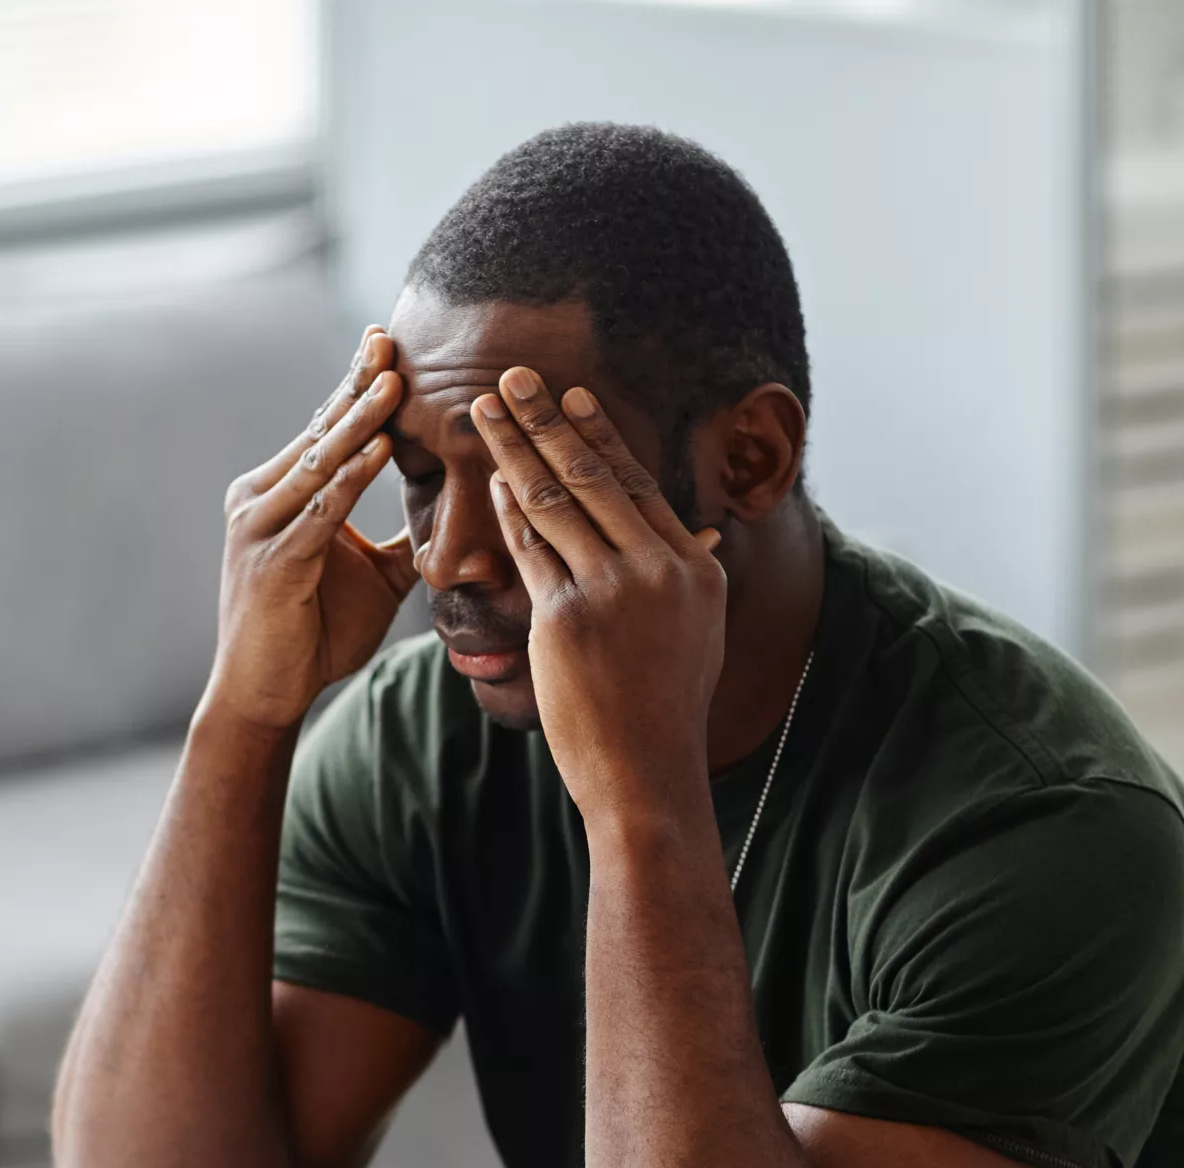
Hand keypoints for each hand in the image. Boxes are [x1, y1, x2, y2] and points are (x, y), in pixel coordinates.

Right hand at [206, 326, 419, 731]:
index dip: (356, 385)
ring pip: (319, 462)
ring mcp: (260, 528)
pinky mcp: (271, 562)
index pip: (324, 427)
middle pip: (319, 430)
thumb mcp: (371, 575)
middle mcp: (260, 498)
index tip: (387, 343)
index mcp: (280, 492)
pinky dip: (350, 478)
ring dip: (358, 421)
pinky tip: (378, 450)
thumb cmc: (314, 634)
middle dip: (357, 385)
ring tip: (393, 382)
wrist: (264, 692)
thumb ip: (398, 538)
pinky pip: (319, 511)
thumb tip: (448, 515)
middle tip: (389, 339)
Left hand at [472, 370, 726, 825]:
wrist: (646, 774)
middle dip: (546, 419)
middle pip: (592, 476)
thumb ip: (689, 578)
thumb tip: (700, 538)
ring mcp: (612, 590)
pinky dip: (507, 511)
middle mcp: (659, 568)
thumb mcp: (698, 634)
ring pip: (553, 501)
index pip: (637, 484)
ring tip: (482, 413)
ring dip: (512, 448)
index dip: (599, 435)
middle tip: (512, 377)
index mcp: (694, 567)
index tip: (572, 397)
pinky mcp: (567, 618)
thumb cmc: (664, 711)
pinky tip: (489, 481)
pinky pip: (529, 550)